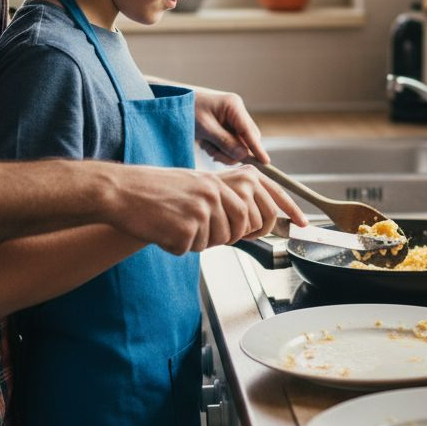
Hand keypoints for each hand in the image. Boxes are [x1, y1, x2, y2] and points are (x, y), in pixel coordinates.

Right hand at [100, 164, 305, 253]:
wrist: (123, 191)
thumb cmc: (158, 190)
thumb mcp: (200, 184)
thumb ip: (229, 197)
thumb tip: (257, 219)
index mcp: (225, 178)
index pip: (268, 195)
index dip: (288, 212)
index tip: (303, 225)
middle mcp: (220, 189)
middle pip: (247, 227)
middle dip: (233, 235)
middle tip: (204, 227)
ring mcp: (205, 208)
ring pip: (220, 241)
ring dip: (199, 240)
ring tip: (178, 221)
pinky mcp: (189, 225)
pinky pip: (194, 248)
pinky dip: (178, 244)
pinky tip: (165, 228)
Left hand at [190, 87, 268, 164]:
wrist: (173, 103)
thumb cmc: (186, 110)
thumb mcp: (204, 128)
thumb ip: (224, 141)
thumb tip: (243, 155)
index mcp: (233, 106)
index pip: (249, 131)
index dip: (257, 148)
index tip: (265, 162)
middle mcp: (236, 111)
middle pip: (247, 139)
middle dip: (233, 152)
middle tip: (215, 156)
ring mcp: (232, 119)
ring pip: (239, 144)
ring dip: (224, 151)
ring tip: (207, 147)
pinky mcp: (226, 126)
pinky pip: (230, 143)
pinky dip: (220, 149)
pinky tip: (207, 145)